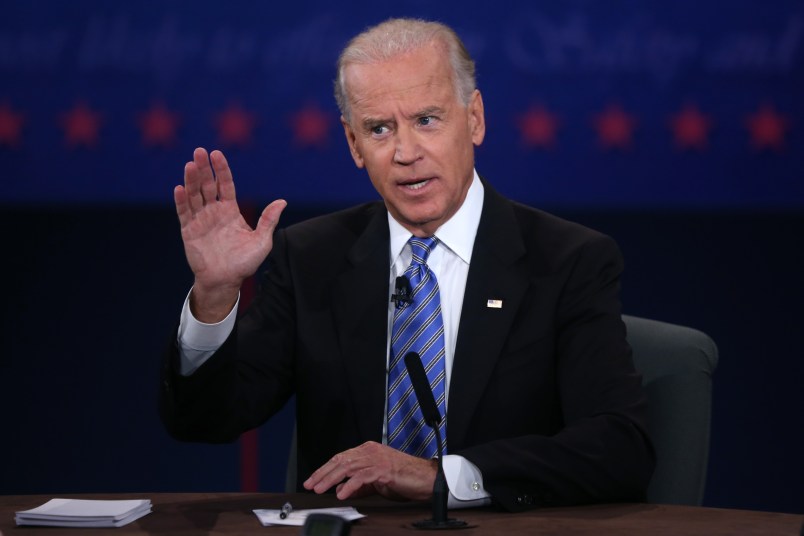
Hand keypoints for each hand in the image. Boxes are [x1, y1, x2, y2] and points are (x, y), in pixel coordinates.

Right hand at [174, 147, 285, 321]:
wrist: (226, 281)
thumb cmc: (245, 263)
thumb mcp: (262, 241)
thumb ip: (269, 220)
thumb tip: (282, 201)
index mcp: (230, 211)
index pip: (225, 184)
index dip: (221, 169)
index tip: (216, 153)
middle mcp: (214, 212)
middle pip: (207, 185)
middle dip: (203, 168)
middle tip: (199, 151)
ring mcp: (200, 220)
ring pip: (194, 195)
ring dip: (191, 180)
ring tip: (190, 165)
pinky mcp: (189, 230)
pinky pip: (184, 212)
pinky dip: (181, 200)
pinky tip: (180, 188)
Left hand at [303, 441, 437, 501]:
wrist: (426, 478)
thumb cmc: (405, 478)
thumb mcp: (376, 483)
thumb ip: (359, 486)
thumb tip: (342, 490)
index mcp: (368, 451)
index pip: (341, 457)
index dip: (325, 469)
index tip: (313, 480)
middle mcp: (371, 451)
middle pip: (340, 460)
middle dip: (323, 473)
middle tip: (310, 484)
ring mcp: (377, 458)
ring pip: (348, 466)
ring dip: (331, 478)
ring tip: (321, 489)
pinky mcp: (384, 469)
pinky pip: (362, 476)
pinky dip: (350, 485)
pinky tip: (342, 493)